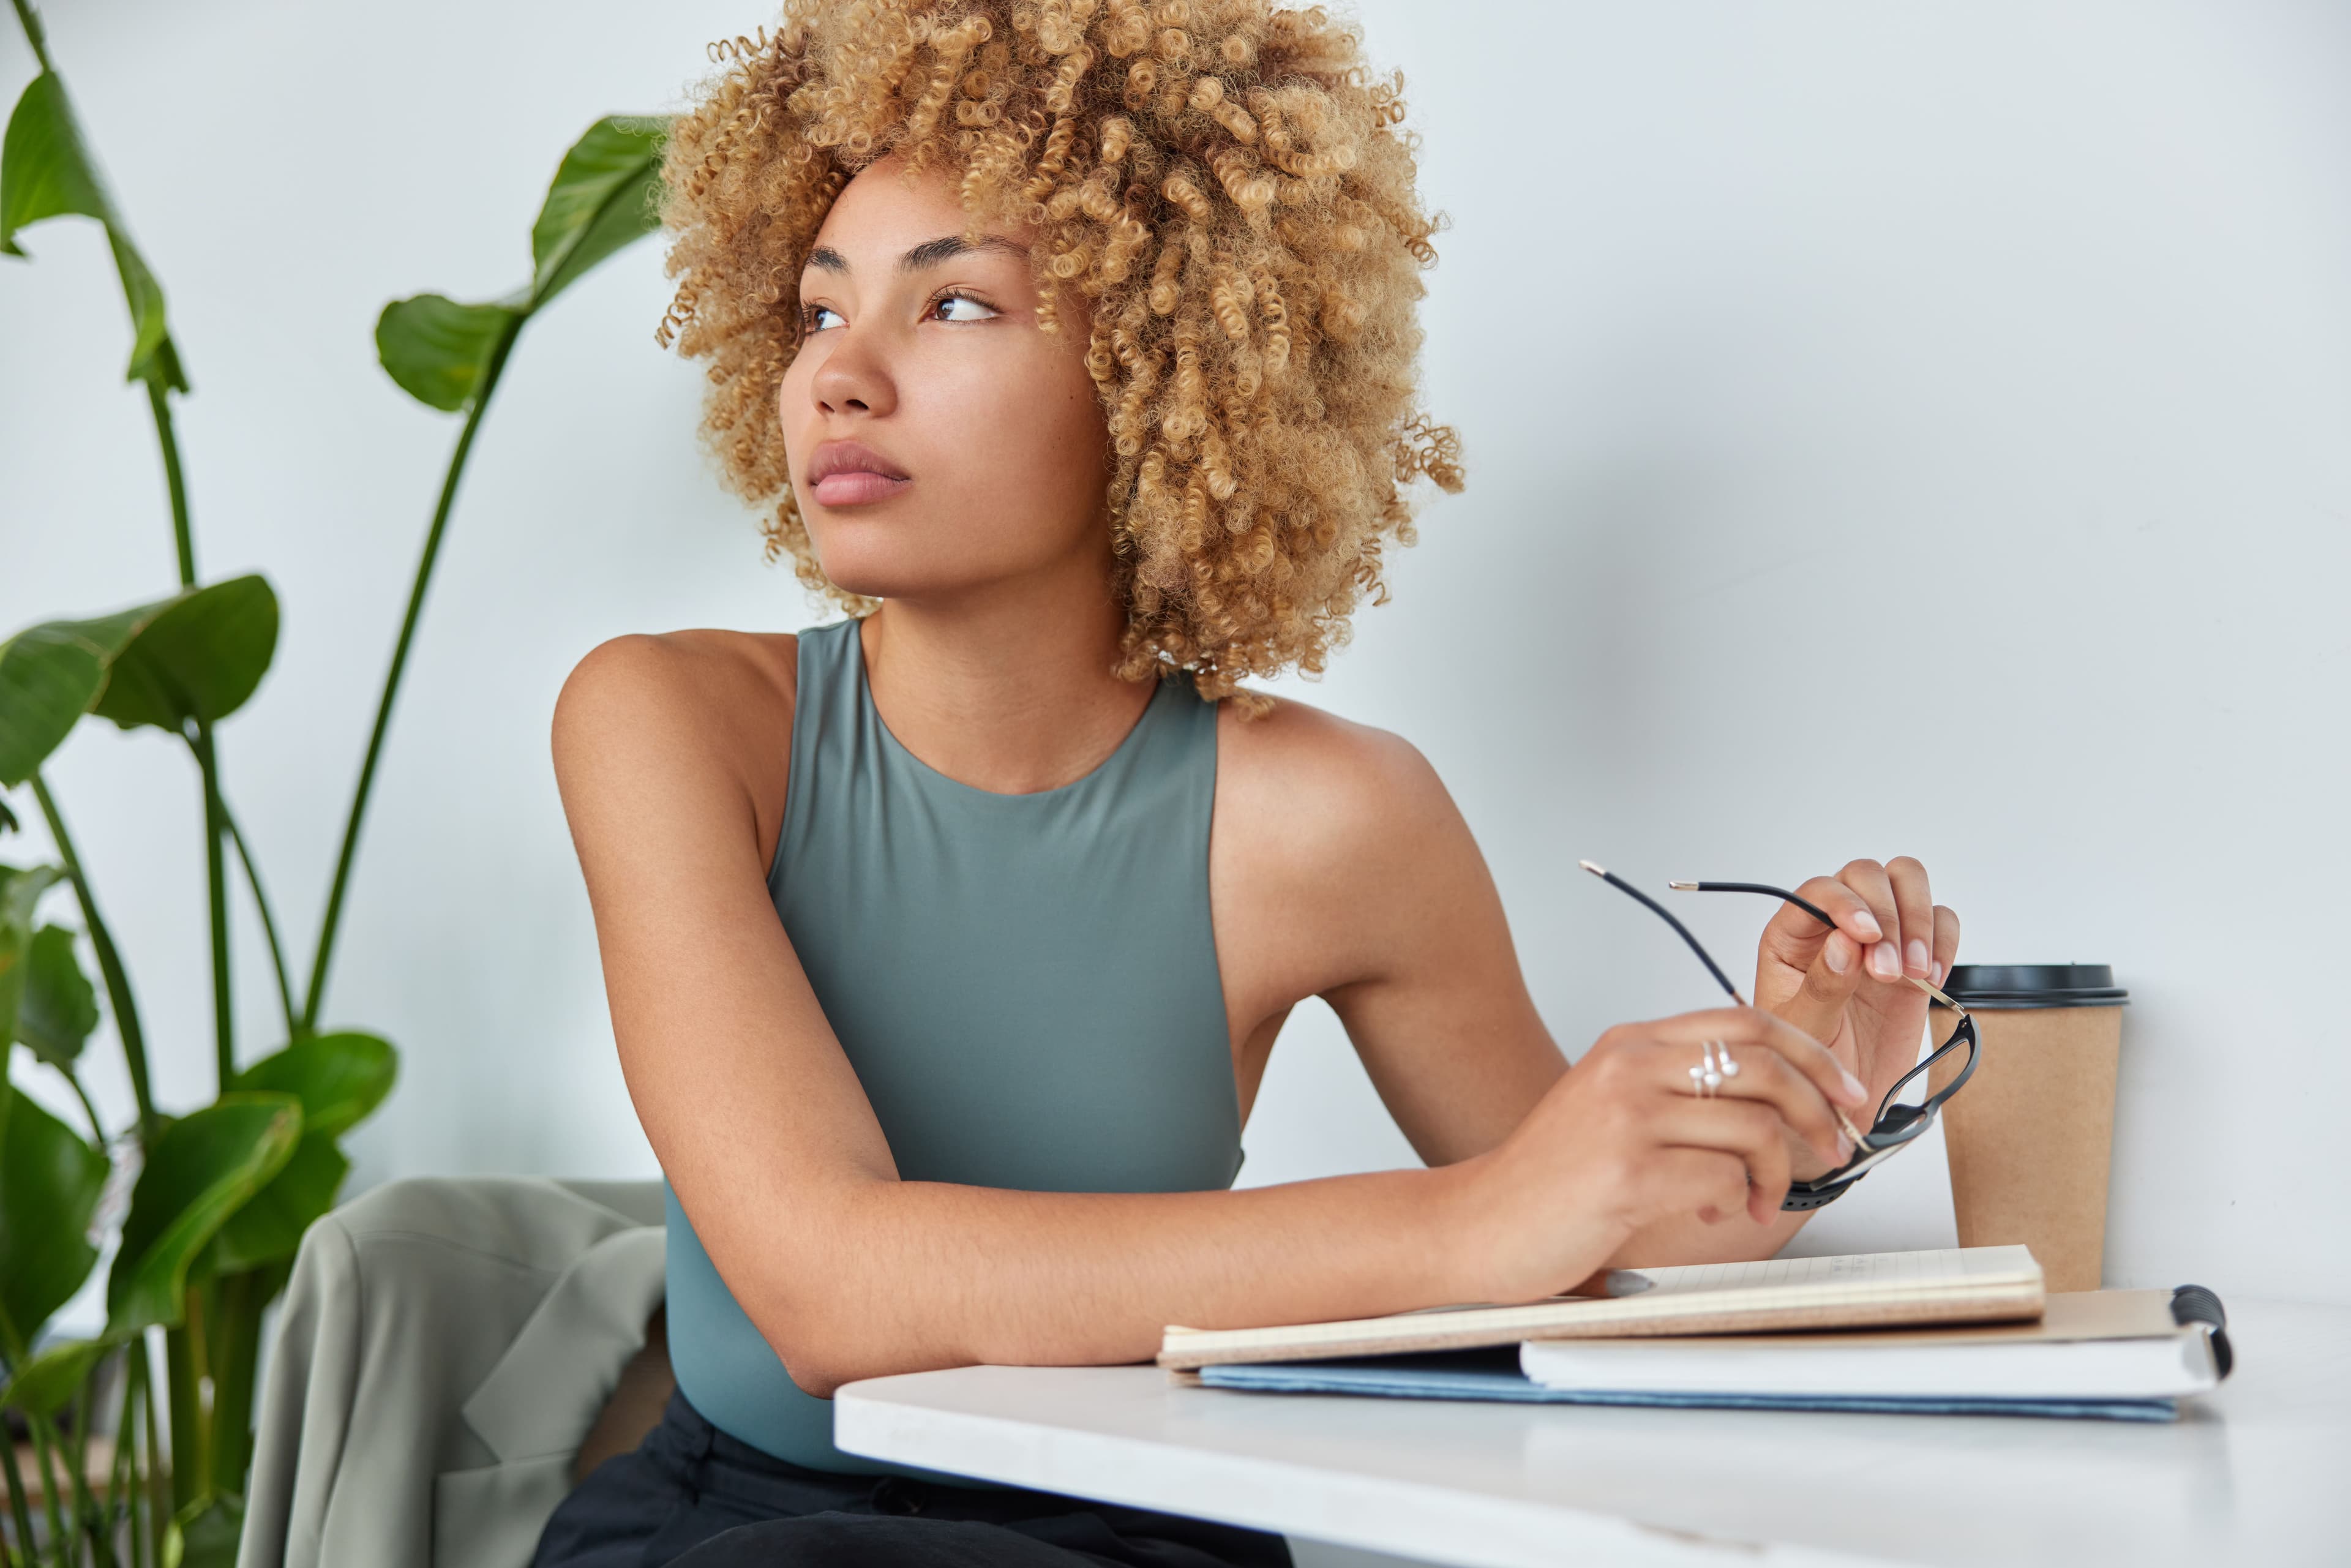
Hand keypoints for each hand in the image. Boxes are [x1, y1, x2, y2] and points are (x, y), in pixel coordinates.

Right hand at [1452, 1007, 1870, 1302]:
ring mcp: (1626, 1117)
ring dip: (1779, 1172)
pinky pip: (1724, 1179)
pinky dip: (1736, 1202)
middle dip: (1819, 1112)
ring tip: (1760, 1199)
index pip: (1745, 1021)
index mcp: (1630, 1043)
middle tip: (1834, 1149)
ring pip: (1754, 1126)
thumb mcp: (1612, 1106)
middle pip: (1764, 1066)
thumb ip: (1678, 1088)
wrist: (1480, 1222)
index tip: (1843, 1090)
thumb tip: (1779, 1100)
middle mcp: (1628, 1066)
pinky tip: (1713, 1214)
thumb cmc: (1551, 1178)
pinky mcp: (1627, 1173)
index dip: (1810, 1054)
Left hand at [1751, 857, 1960, 1171]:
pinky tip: (1933, 976)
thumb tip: (1843, 942)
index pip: (1820, 890)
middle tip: (1888, 970)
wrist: (1841, 1107)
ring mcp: (1878, 939)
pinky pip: (1941, 921)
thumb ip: (1822, 986)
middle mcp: (1834, 927)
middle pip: (1868, 875)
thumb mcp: (1804, 1032)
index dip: (1846, 902)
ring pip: (1907, 883)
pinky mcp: (1914, 959)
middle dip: (1888, 915)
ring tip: (1917, 972)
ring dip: (1919, 920)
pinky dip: (1945, 939)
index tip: (1865, 936)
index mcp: (1792, 936)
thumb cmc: (1807, 1069)